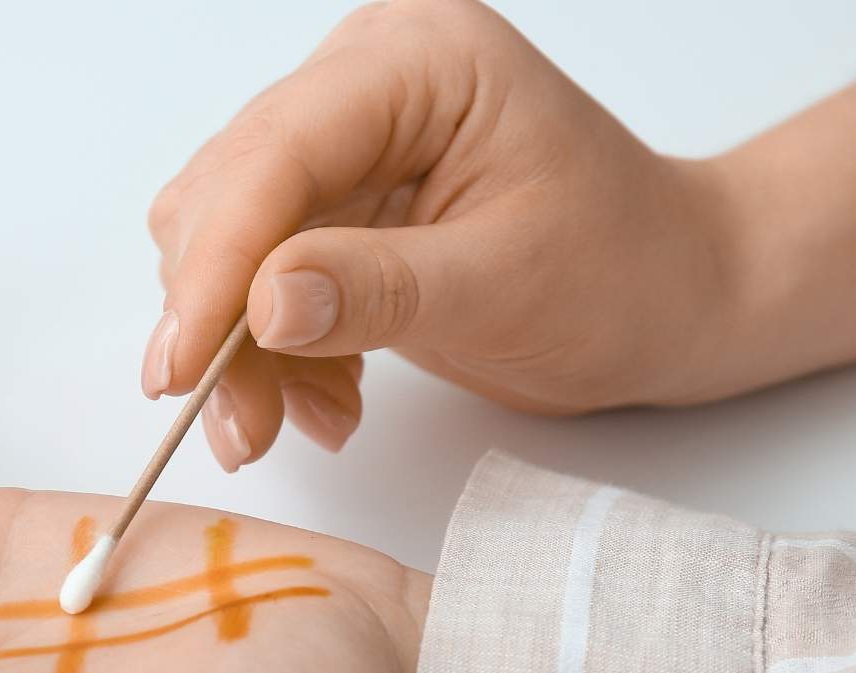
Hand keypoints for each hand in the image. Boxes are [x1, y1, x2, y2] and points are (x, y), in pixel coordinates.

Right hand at [144, 0, 752, 468]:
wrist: (673, 296)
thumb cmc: (627, 272)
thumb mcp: (506, 285)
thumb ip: (377, 290)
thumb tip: (261, 306)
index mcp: (419, 62)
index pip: (277, 153)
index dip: (218, 264)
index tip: (182, 367)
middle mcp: (364, 83)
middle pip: (230, 197)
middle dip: (219, 320)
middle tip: (237, 428)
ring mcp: (343, 142)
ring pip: (224, 245)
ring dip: (238, 349)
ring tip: (288, 423)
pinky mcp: (333, 203)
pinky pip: (254, 280)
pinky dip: (269, 355)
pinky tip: (323, 402)